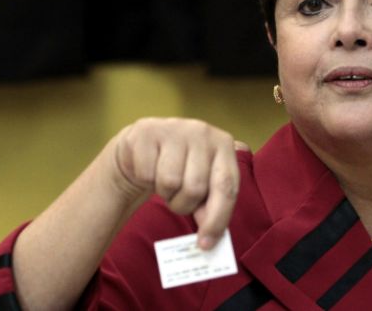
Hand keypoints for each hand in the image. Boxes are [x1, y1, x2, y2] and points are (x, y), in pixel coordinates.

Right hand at [111, 118, 246, 248]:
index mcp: (223, 144)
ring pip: (169, 182)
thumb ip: (212, 206)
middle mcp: (202, 131)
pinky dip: (146, 179)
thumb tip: (209, 239)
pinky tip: (149, 168)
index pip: (227, 186)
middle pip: (195, 187)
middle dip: (184, 204)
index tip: (206, 243)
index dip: (218, 218)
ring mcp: (174, 128)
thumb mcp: (202, 181)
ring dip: (164, 192)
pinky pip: (146, 173)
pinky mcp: (146, 132)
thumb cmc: (180, 168)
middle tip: (178, 198)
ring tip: (165, 181)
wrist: (144, 145)